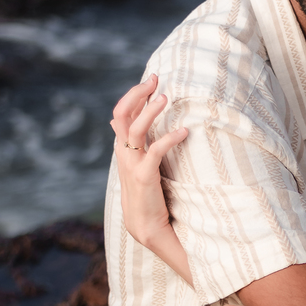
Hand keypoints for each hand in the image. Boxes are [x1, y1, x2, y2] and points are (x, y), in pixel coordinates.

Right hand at [110, 75, 188, 249]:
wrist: (144, 225)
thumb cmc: (146, 193)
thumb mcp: (138, 164)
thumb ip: (137, 144)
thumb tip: (133, 123)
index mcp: (122, 148)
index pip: (121, 113)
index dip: (134, 95)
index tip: (152, 80)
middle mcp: (123, 153)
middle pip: (121, 114)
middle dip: (136, 94)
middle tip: (155, 80)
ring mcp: (131, 164)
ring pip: (134, 129)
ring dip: (150, 112)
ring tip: (166, 98)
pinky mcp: (144, 177)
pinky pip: (155, 151)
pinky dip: (169, 139)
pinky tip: (184, 132)